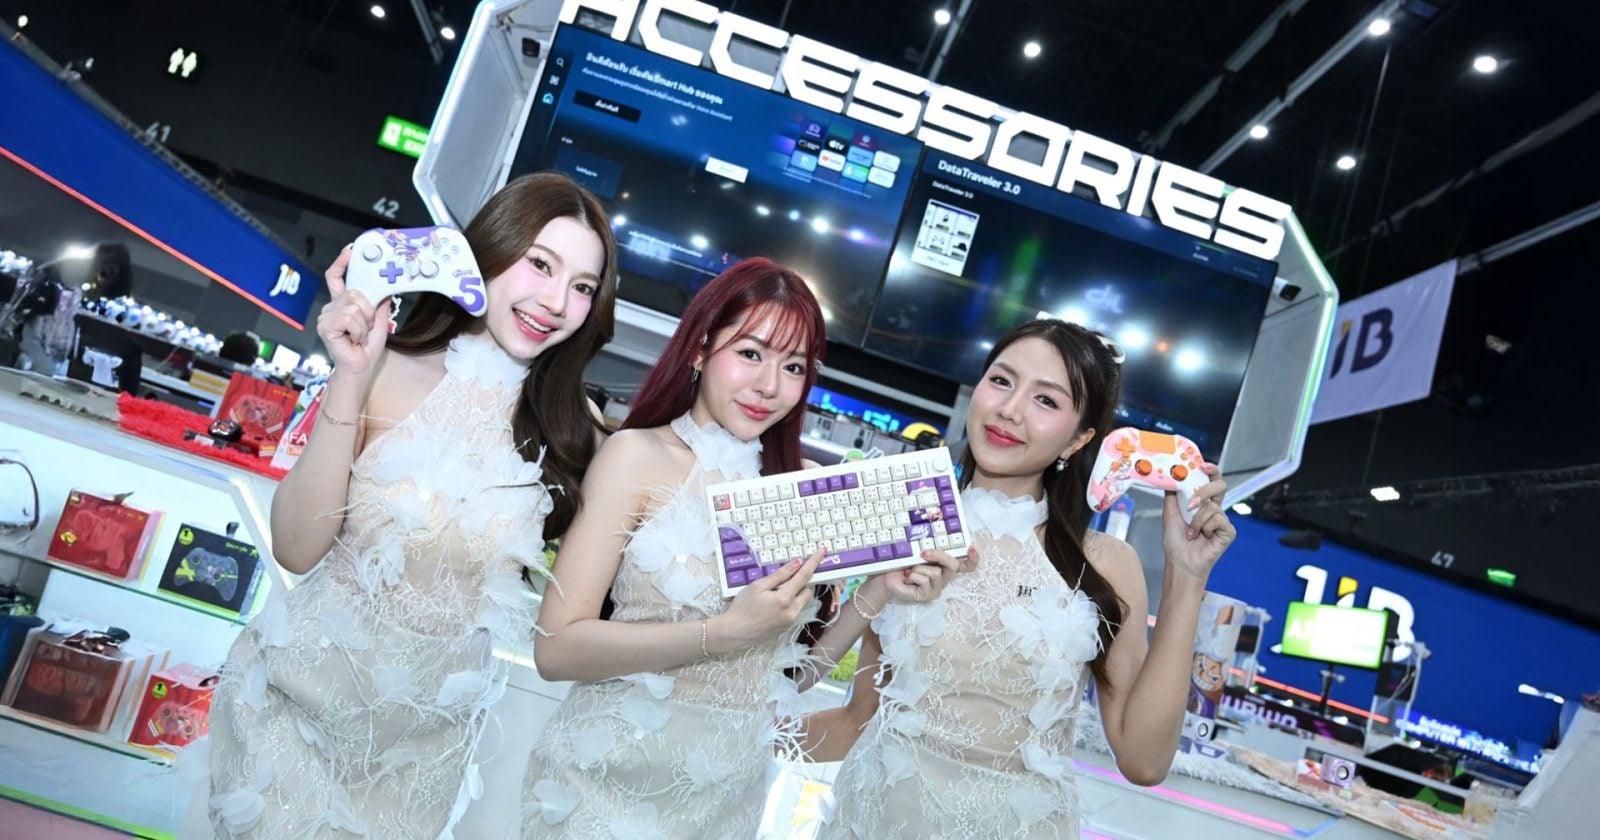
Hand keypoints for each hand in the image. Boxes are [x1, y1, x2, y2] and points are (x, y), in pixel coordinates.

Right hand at [316, 245, 392, 380]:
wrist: (360, 368)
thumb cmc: (366, 348)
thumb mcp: (380, 322)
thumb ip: (380, 304)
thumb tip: (387, 287)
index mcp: (342, 304)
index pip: (336, 277)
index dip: (342, 263)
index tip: (350, 250)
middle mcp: (332, 307)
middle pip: (353, 292)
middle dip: (368, 311)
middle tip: (367, 327)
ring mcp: (326, 316)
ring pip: (353, 306)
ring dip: (364, 324)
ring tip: (359, 336)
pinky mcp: (325, 326)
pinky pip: (349, 318)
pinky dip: (357, 330)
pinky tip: (352, 339)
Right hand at [711, 548, 822, 651]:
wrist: (734, 632)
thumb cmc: (742, 608)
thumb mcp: (758, 586)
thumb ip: (780, 575)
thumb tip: (797, 564)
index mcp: (784, 599)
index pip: (804, 576)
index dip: (814, 562)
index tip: (822, 552)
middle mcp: (791, 612)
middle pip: (808, 591)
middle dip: (804, 581)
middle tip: (792, 574)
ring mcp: (790, 621)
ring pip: (803, 602)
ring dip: (797, 592)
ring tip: (778, 590)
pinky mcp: (786, 628)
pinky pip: (795, 611)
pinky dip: (791, 602)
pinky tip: (774, 602)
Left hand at [864, 546, 979, 606]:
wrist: (886, 579)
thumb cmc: (901, 564)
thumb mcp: (918, 553)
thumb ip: (930, 549)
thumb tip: (935, 543)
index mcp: (944, 567)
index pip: (967, 565)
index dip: (973, 558)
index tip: (972, 547)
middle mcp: (944, 578)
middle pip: (953, 565)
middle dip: (937, 555)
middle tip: (922, 553)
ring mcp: (937, 588)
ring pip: (935, 572)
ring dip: (917, 568)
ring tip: (909, 572)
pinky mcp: (928, 596)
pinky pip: (924, 580)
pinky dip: (912, 576)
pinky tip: (907, 580)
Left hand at [1161, 463, 1234, 581]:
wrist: (1181, 563)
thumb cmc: (1176, 543)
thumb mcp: (1170, 514)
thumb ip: (1172, 495)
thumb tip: (1171, 476)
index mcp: (1202, 503)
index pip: (1211, 481)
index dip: (1211, 470)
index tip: (1203, 465)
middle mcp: (1214, 509)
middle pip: (1220, 486)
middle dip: (1205, 490)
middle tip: (1191, 503)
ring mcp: (1222, 520)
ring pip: (1213, 506)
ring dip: (1196, 520)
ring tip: (1191, 532)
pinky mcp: (1228, 531)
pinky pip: (1217, 519)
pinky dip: (1204, 528)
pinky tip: (1201, 537)